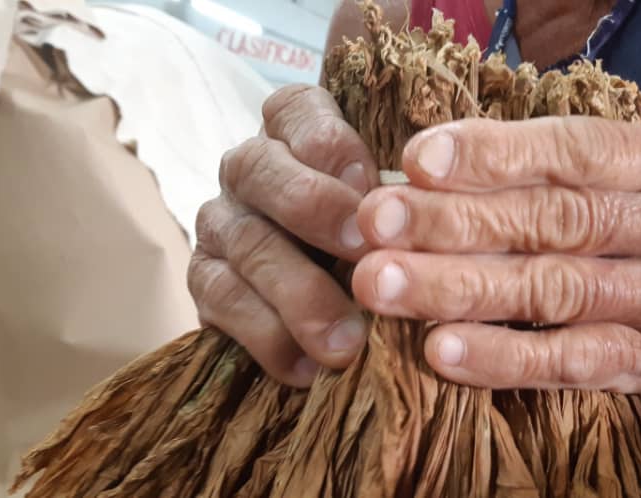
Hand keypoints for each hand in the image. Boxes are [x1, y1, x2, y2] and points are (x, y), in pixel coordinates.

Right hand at [188, 85, 378, 386]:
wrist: (338, 309)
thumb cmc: (383, 243)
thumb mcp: (399, 211)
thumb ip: (404, 202)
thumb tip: (435, 214)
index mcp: (295, 132)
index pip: (295, 109)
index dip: (330, 143)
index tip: (371, 183)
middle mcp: (249, 168)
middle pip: (262, 171)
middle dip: (315, 210)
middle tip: (364, 256)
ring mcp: (221, 223)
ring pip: (248, 244)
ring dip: (300, 295)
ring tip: (346, 342)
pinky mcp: (205, 281)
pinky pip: (225, 303)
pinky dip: (270, 338)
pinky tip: (309, 367)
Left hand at [351, 117, 640, 393]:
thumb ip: (565, 168)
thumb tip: (429, 171)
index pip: (579, 148)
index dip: (495, 153)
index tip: (415, 160)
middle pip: (561, 219)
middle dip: (458, 220)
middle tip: (374, 223)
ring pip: (558, 291)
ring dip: (462, 288)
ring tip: (383, 284)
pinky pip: (572, 362)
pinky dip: (504, 358)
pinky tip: (441, 350)